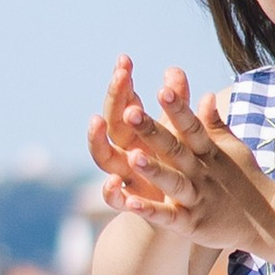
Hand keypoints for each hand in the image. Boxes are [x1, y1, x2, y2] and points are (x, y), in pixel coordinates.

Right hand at [86, 54, 171, 217]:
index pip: (125, 103)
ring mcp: (125, 177)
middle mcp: (125, 152)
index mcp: (137, 134)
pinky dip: (111, 193)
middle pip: (112, 123)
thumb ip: (176, 103)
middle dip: (114, 99)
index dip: (123, 83)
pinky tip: (113, 183)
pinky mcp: (131, 204)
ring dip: (99, 140)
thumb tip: (174, 70)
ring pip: (104, 158)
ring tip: (96, 121)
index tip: (125, 60)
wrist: (178, 215)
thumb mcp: (178, 133)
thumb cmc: (175, 168)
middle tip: (119, 75)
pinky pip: (115, 199)